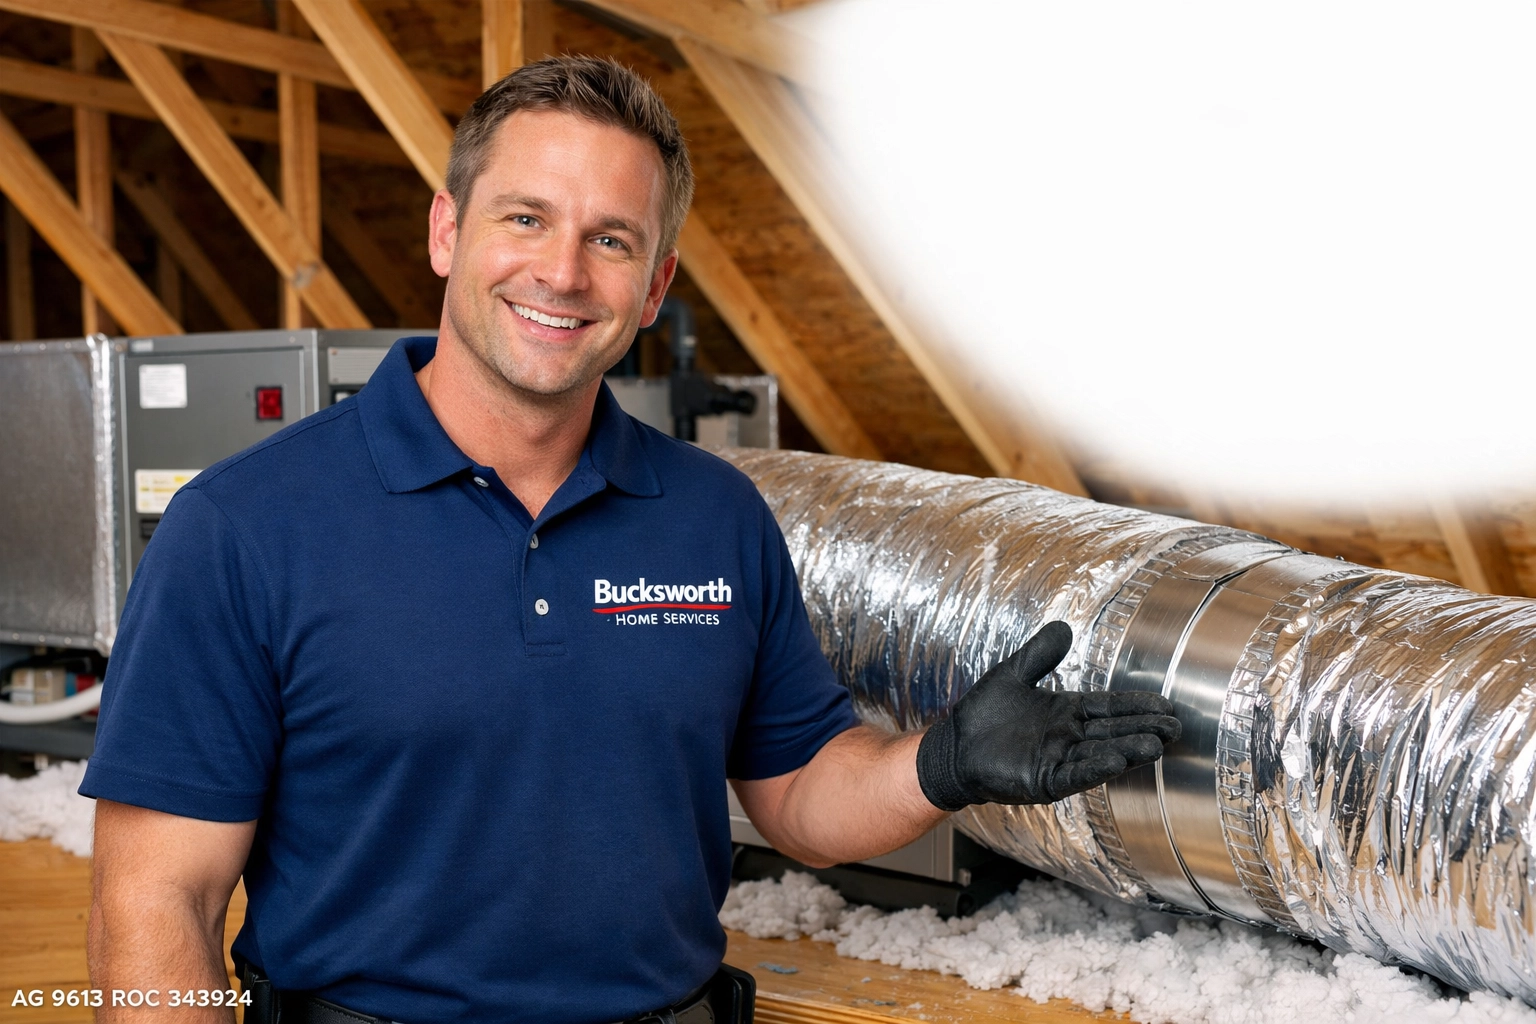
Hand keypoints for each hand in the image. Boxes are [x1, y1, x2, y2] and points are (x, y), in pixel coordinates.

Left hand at [915, 621, 1180, 810]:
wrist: (952, 746)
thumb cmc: (983, 714)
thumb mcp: (1013, 674)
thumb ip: (1039, 654)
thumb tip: (1064, 627)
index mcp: (1065, 713)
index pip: (1108, 707)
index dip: (1136, 706)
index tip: (1166, 705)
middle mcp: (1068, 738)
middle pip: (1113, 731)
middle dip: (1143, 729)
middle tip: (1175, 727)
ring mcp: (1058, 760)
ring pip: (1101, 753)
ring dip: (1128, 750)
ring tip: (1157, 745)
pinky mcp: (1043, 779)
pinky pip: (1074, 774)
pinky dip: (1095, 768)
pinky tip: (1116, 761)